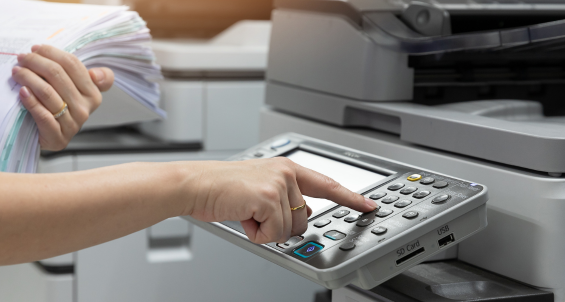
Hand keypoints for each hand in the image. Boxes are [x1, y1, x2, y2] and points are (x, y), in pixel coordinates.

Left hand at [11, 44, 114, 150]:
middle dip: (35, 62)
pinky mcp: (57, 137)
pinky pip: (42, 114)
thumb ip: (88, 77)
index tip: (36, 49)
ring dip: (28, 77)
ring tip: (16, 72)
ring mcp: (72, 124)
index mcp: (93, 94)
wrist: (46, 137)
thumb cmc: (58, 108)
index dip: (52, 53)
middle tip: (21, 58)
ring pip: (48, 92)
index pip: (73, 65)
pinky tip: (21, 91)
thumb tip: (96, 74)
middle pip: (58, 75)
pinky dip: (30, 101)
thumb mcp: (76, 90)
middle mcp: (85, 108)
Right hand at [183, 158, 377, 243]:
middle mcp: (287, 173)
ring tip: (246, 212)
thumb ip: (286, 198)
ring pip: (289, 229)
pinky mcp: (269, 198)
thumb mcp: (260, 189)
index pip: (327, 184)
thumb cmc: (222, 189)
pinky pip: (274, 233)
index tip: (368, 205)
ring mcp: (279, 184)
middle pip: (304, 219)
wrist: (196, 185)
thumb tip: (304, 215)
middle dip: (281, 225)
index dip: (350, 197)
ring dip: (265, 229)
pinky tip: (243, 216)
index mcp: (287, 168)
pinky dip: (257, 234)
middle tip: (256, 213)